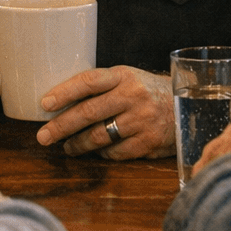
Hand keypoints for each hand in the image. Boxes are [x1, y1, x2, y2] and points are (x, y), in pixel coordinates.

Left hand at [34, 66, 175, 159]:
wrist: (186, 107)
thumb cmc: (147, 92)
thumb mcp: (128, 79)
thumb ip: (101, 88)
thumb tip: (62, 102)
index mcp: (123, 76)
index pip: (89, 81)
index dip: (64, 92)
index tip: (45, 104)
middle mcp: (132, 96)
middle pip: (89, 112)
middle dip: (61, 126)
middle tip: (44, 136)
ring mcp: (141, 120)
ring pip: (98, 136)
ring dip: (77, 145)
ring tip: (67, 147)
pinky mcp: (147, 142)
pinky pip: (114, 152)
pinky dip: (100, 154)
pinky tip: (95, 152)